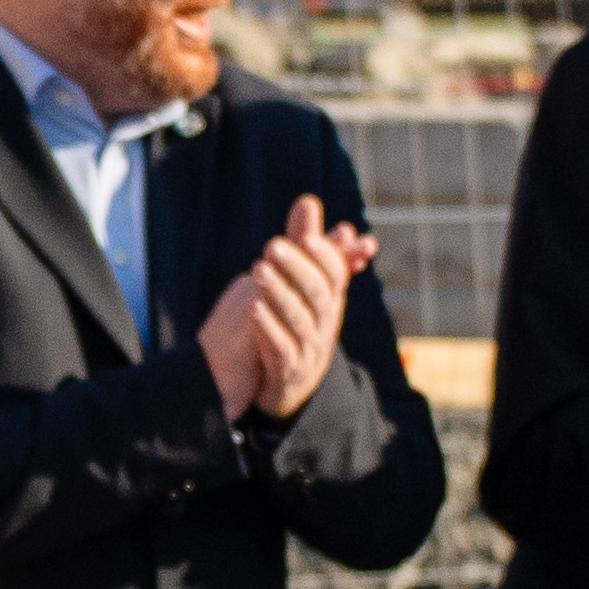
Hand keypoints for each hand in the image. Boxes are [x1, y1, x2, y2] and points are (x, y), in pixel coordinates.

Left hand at [199, 198, 381, 422]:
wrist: (287, 387)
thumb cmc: (294, 326)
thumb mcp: (301, 286)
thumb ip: (304, 245)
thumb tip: (308, 201)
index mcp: (329, 301)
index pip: (335, 274)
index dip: (324, 255)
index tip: (306, 235)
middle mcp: (325, 324)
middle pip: (318, 294)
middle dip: (298, 268)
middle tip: (272, 245)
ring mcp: (309, 350)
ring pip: (300, 321)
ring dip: (280, 294)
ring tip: (258, 270)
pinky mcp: (288, 373)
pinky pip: (282, 350)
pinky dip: (269, 329)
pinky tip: (253, 309)